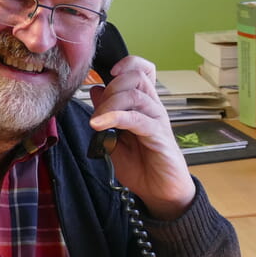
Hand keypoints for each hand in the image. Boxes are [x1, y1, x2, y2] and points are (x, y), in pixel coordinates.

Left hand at [88, 55, 194, 219]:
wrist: (161, 192)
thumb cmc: (142, 166)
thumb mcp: (115, 138)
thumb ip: (107, 115)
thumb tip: (95, 90)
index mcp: (143, 106)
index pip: (142, 70)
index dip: (127, 64)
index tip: (108, 73)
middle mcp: (153, 108)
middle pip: (135, 77)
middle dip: (110, 88)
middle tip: (97, 111)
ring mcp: (157, 121)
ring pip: (135, 94)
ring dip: (110, 104)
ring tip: (97, 122)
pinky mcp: (159, 136)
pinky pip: (137, 118)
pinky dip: (115, 117)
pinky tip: (100, 125)